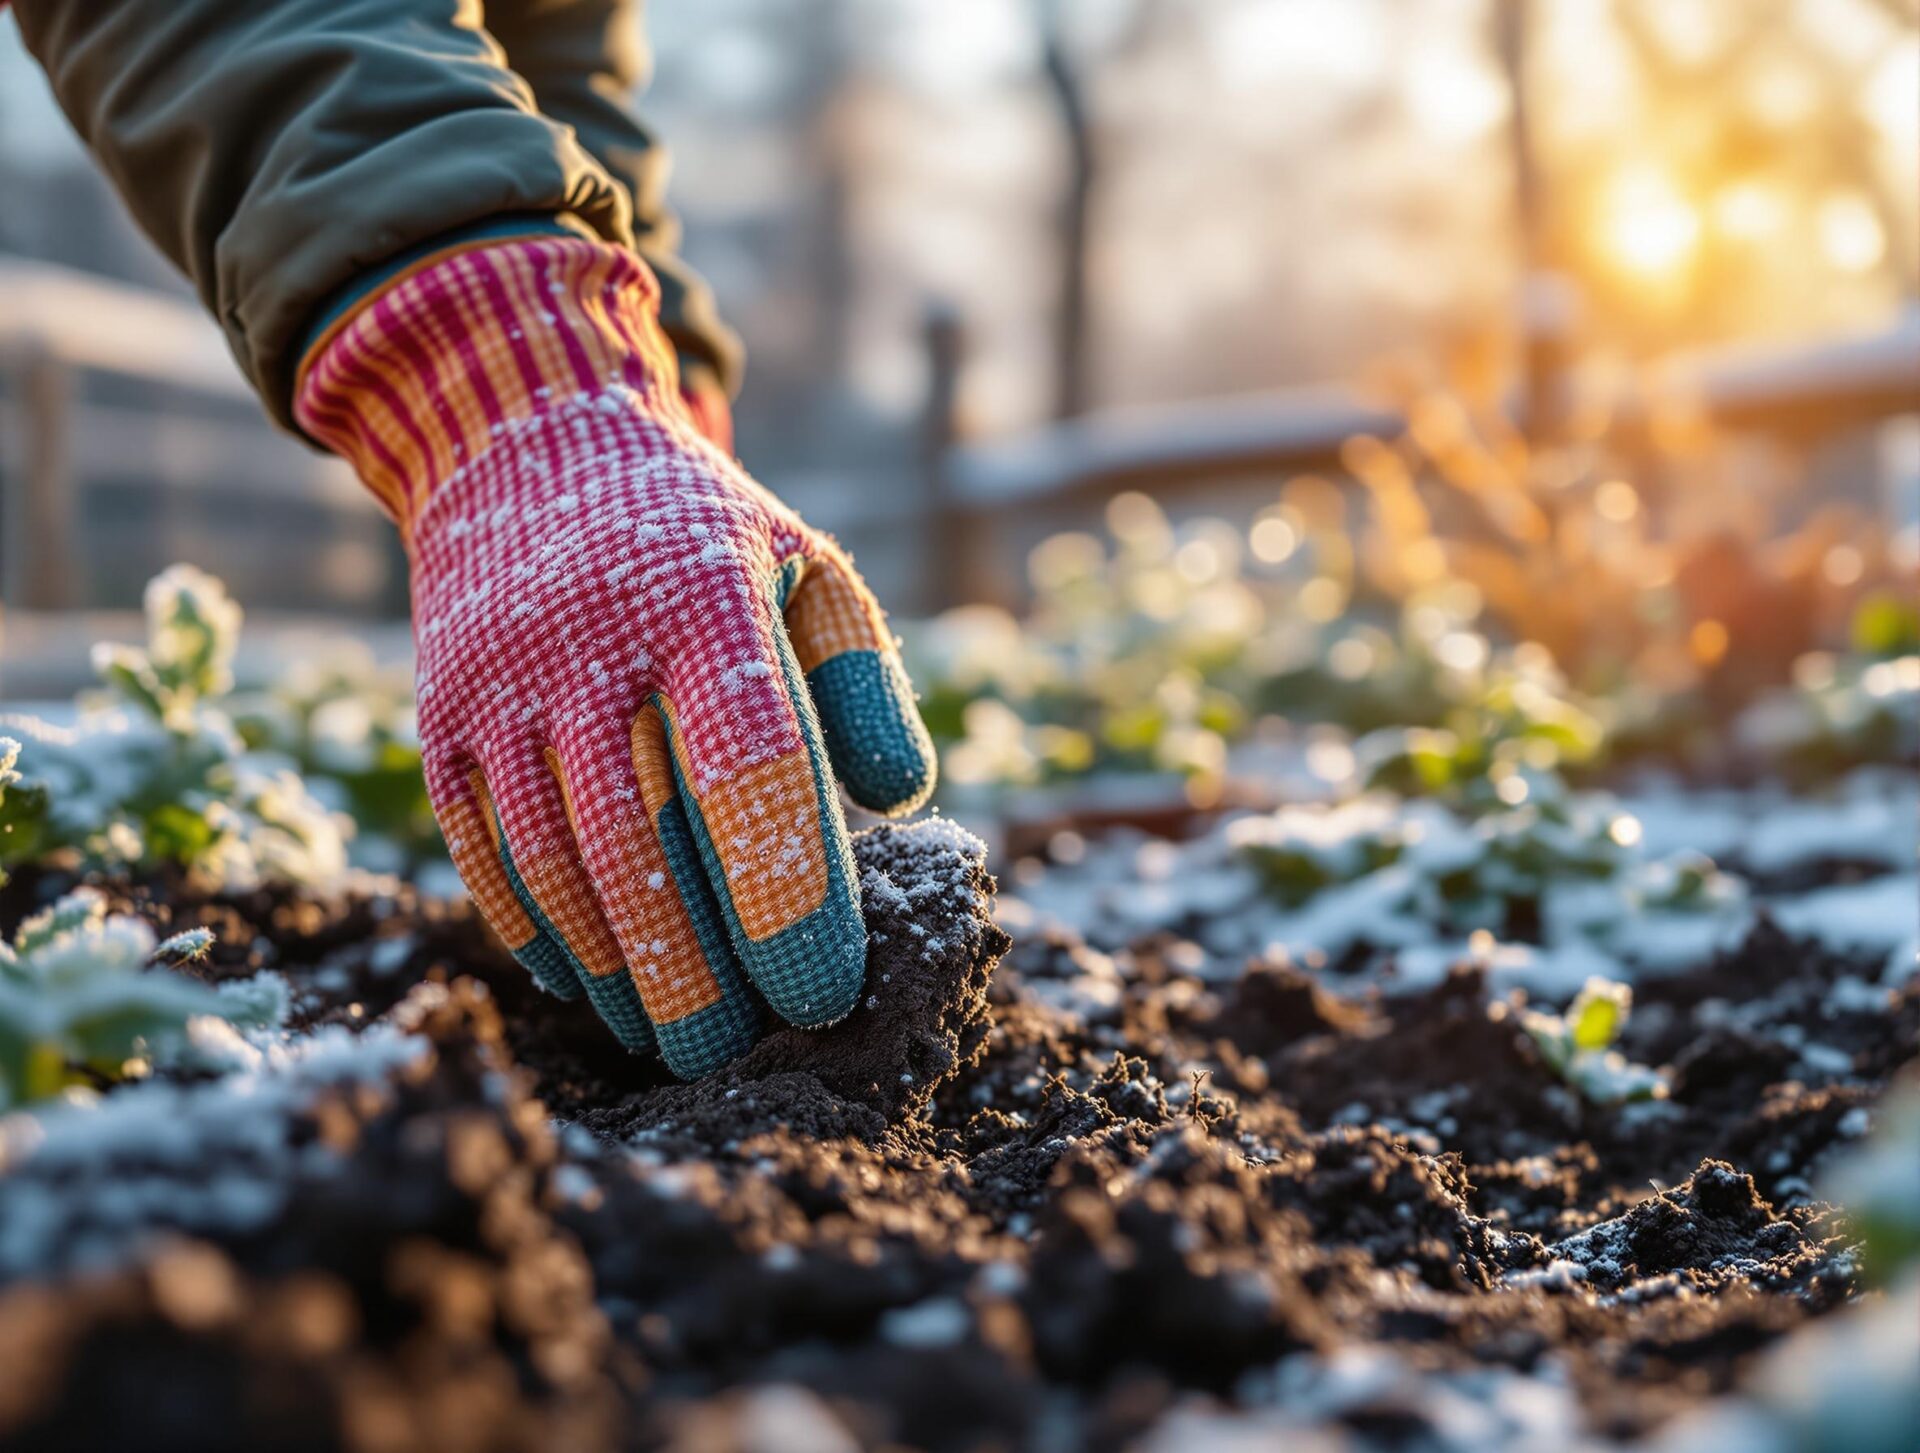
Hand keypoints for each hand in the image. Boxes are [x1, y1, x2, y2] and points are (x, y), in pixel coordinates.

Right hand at [297, 238, 934, 1076]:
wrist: (523, 443)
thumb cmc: (700, 531)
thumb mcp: (805, 566)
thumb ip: (863, 683)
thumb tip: (896, 804)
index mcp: (702, 605)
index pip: (750, 769)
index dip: (787, 894)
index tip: (823, 992)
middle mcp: (588, 646)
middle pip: (640, 843)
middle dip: (697, 971)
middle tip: (746, 1052)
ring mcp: (500, 687)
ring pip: (554, 864)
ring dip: (616, 971)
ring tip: (674, 1038)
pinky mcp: (442, 721)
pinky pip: (483, 851)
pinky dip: (535, 933)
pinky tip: (589, 987)